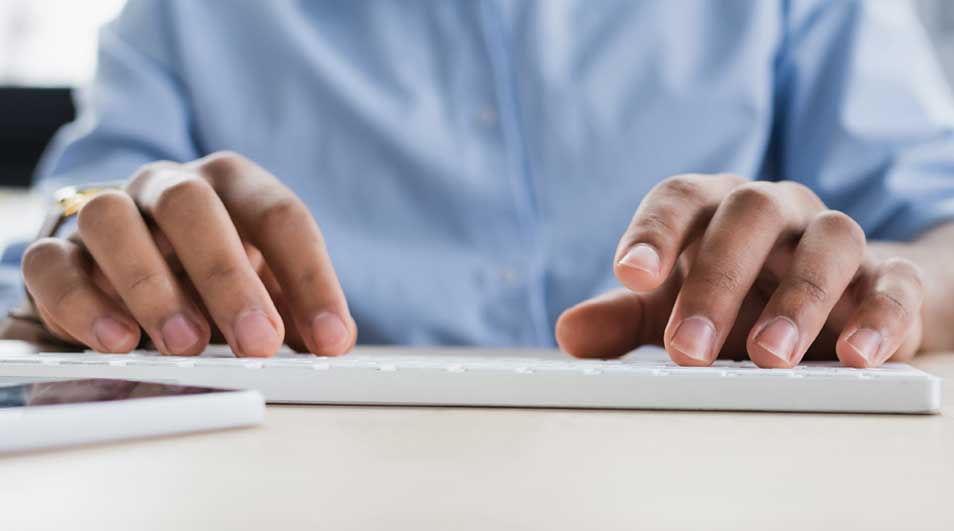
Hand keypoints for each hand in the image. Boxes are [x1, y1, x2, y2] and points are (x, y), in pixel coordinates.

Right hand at [21, 152, 356, 356]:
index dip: (312, 279)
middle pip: (193, 206)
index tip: (331, 340)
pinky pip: (52, 264)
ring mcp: (107, 211)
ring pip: (113, 221)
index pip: (279, 215)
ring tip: (186, 345)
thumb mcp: (264, 282)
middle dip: (229, 277)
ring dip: (151, 286)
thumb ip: (297, 307)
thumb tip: (332, 341)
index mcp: (230, 184)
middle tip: (259, 344)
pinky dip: (82, 304)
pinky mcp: (55, 251)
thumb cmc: (209, 272)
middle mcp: (167, 187)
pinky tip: (118, 343)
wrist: (128, 261)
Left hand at [556, 174, 924, 367]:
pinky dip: (879, 316)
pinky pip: (892, 285)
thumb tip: (569, 333)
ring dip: (798, 299)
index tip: (629, 273)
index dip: (654, 231)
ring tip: (770, 356)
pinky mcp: (887, 278)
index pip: (680, 199)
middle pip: (748, 217)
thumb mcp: (675, 309)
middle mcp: (776, 211)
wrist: (833, 303)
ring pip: (826, 242)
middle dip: (716, 282)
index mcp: (715, 209)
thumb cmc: (739, 300)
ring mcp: (833, 239)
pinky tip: (857, 354)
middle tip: (690, 350)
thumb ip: (625, 319)